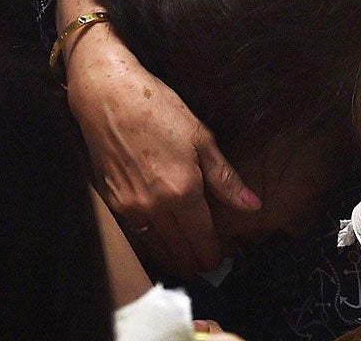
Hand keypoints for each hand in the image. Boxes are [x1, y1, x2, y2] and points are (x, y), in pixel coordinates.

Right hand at [66, 20, 259, 276]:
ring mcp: (131, 209)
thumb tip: (252, 205)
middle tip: (210, 256)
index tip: (225, 254)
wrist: (108, 98)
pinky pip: (138, 237)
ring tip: (189, 253)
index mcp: (183, 192)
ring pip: (157, 251)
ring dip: (175, 257)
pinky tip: (164, 237)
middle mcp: (155, 207)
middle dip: (197, 261)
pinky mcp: (113, 205)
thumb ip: (225, 178)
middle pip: (180, 255)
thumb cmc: (158, 109)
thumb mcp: (201, 137)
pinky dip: (153, 244)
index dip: (215, 255)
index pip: (202, 241)